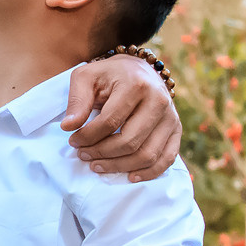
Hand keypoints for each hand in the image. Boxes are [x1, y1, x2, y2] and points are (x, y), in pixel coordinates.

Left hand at [63, 54, 181, 180]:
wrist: (139, 69)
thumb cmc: (108, 75)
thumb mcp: (86, 78)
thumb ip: (77, 101)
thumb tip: (68, 127)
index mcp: (136, 85)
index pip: (110, 121)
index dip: (88, 136)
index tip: (73, 141)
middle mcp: (159, 101)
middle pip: (129, 141)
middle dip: (102, 153)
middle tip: (83, 155)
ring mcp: (171, 116)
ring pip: (147, 154)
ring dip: (120, 166)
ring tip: (98, 165)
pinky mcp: (177, 129)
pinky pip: (167, 158)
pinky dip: (149, 172)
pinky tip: (129, 175)